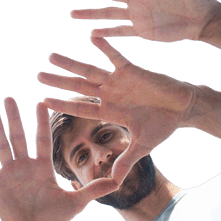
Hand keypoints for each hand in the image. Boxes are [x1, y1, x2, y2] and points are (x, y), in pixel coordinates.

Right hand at [0, 98, 119, 220]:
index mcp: (43, 167)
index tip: (40, 103)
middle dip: (14, 117)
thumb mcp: (76, 203)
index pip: (42, 139)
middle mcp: (25, 165)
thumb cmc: (54, 219)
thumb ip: (94, 190)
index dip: (41, 122)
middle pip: (19, 136)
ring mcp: (9, 173)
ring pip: (1, 145)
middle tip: (9, 97)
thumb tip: (118, 182)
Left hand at [37, 40, 197, 181]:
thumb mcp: (142, 146)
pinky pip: (114, 56)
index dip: (62, 105)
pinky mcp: (131, 69)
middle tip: (37, 76)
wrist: (183, 109)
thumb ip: (126, 162)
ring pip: (89, 70)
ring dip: (70, 63)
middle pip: (77, 88)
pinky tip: (91, 37)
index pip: (80, 108)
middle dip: (58, 82)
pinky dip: (104, 47)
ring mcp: (118, 81)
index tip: (42, 101)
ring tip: (51, 56)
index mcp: (109, 111)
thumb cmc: (163, 127)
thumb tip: (113, 184)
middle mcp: (109, 94)